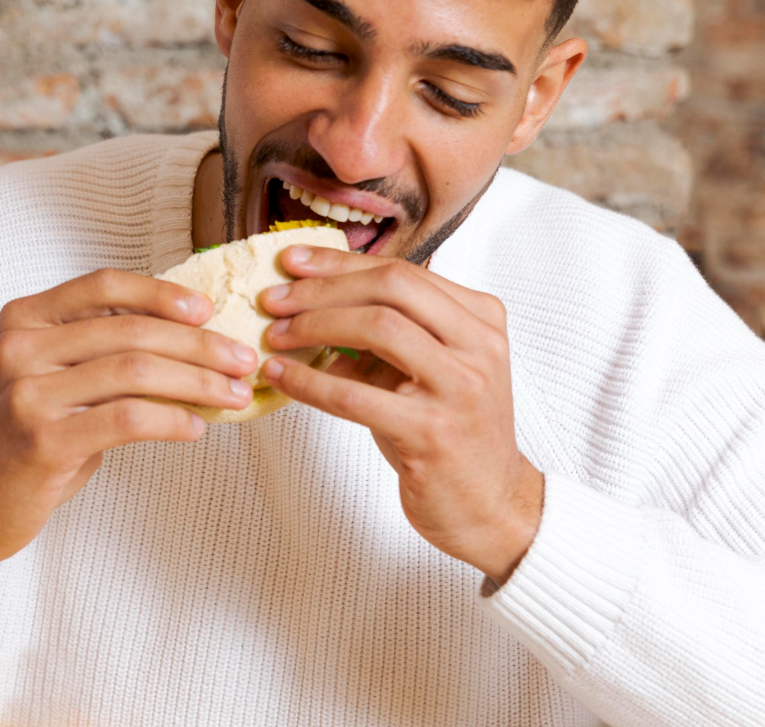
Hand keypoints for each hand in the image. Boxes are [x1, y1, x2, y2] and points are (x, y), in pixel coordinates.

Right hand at [0, 269, 257, 602]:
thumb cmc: (22, 440)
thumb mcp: (50, 378)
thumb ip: (98, 351)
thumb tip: (188, 335)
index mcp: (23, 319)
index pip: (104, 285)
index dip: (162, 293)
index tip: (208, 310)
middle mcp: (21, 348)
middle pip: (131, 331)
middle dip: (200, 345)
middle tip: (244, 360)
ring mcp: (27, 393)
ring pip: (136, 372)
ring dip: (198, 383)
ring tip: (234, 395)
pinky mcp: (41, 441)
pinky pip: (126, 419)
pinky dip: (172, 420)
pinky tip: (197, 428)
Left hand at [258, 246, 543, 584]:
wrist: (490, 504)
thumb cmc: (450, 431)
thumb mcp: (429, 367)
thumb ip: (390, 331)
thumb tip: (311, 300)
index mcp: (480, 318)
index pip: (402, 271)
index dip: (340, 263)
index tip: (294, 261)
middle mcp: (479, 345)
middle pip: (392, 286)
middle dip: (324, 287)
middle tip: (275, 298)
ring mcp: (460, 387)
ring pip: (378, 328)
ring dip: (314, 326)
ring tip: (276, 335)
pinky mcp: (433, 432)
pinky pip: (356, 395)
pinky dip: (310, 381)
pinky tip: (281, 376)